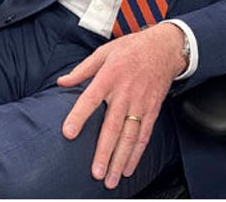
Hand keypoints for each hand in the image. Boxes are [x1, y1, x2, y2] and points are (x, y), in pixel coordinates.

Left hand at [56, 22, 186, 188]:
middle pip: (113, 126)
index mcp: (109, 77)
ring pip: (130, 137)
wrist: (164, 47)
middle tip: (96, 172)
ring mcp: (140, 104)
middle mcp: (125, 93)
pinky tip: (128, 168)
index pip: (90, 99)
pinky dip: (136, 154)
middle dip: (104, 152)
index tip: (68, 134)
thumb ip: (82, 70)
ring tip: (112, 178)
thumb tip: (62, 82)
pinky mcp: (152, 110)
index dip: (78, 117)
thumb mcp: (103, 51)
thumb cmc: (130, 48)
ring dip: (120, 160)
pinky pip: (144, 136)